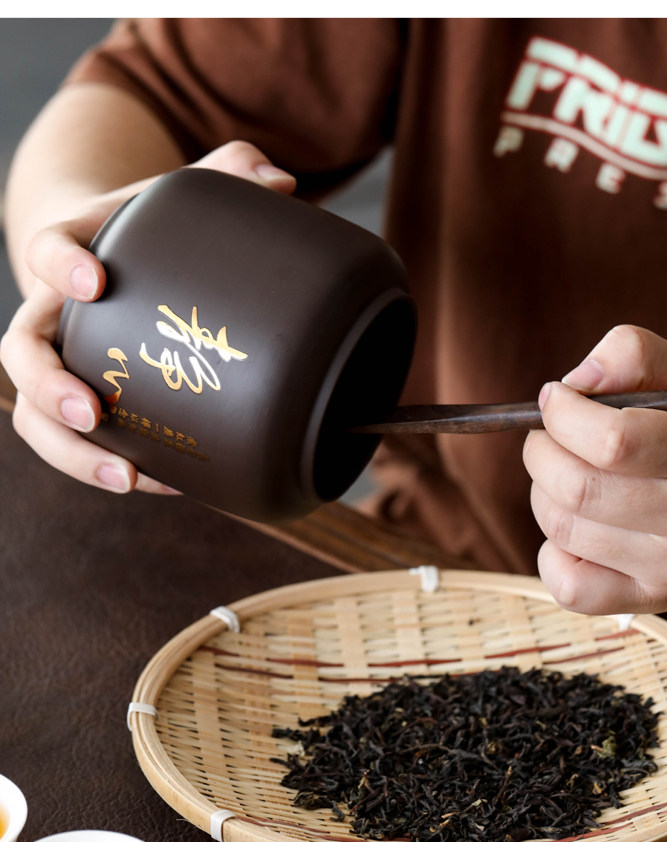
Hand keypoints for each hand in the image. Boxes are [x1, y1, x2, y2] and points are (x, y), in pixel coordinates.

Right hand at [0, 141, 295, 494]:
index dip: (58, 266)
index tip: (96, 283)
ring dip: (71, 452)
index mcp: (72, 249)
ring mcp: (59, 363)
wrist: (112, 261)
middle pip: (19, 352)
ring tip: (125, 478)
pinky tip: (162, 484)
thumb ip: (230, 173)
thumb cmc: (151, 230)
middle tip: (92, 412)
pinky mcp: (81, 402)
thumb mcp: (184, 195)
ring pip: (35, 415)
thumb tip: (282, 184)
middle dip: (48, 387)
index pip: (45, 248)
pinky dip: (109, 468)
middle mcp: (51, 312)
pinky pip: (77, 443)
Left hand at [522, 324, 666, 614]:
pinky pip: (570, 588)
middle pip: (576, 488)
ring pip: (562, 531)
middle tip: (551, 435)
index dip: (564, 413)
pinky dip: (552, 554)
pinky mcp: (653, 599)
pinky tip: (577, 527)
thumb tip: (573, 382)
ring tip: (567, 473)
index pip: (612, 441)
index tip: (557, 398)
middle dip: (542, 449)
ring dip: (544, 492)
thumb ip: (637, 355)